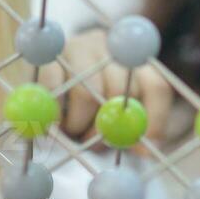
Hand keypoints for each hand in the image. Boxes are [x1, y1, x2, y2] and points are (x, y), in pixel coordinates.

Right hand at [44, 30, 175, 144]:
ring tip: (68, 130)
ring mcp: (81, 47)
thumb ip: (129, 132)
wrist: (43, 80)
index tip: (143, 149)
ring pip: (86, 94)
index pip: (157, 88)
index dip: (154, 120)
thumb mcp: (112, 119)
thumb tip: (147, 151)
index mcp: (136, 65)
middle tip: (90, 142)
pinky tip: (46, 123)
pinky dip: (51, 114)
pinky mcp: (49, 56)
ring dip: (76, 124)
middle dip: (104, 128)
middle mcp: (113, 50)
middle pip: (120, 92)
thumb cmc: (85, 108)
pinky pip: (52, 88)